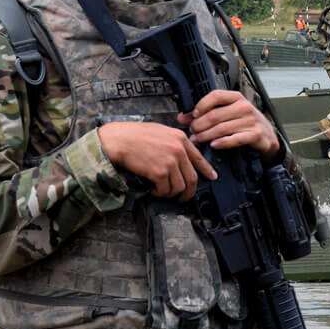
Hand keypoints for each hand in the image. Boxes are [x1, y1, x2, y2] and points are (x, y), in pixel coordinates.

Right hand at [98, 122, 216, 199]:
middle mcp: (178, 150)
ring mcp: (170, 161)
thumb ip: (173, 141)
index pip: (199, 158)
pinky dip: (160, 194)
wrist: (117, 140)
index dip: (207, 170)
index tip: (212, 177)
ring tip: (163, 192)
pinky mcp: (159, 172)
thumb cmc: (133, 135)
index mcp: (180, 138)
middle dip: (189, 191)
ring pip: (179, 187)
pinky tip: (154, 191)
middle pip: (192, 178)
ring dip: (171, 194)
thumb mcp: (160, 131)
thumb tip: (181, 154)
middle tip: (184, 197)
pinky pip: (165, 190)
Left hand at [179, 89, 279, 158]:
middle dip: (199, 125)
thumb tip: (182, 117)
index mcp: (236, 97)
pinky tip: (214, 145)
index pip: (216, 95)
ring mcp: (251, 121)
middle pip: (215, 115)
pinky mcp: (255, 134)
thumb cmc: (244, 122)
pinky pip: (235, 139)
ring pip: (222, 128)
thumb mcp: (228, 113)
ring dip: (206, 136)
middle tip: (192, 131)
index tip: (193, 114)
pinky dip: (222, 143)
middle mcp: (244, 107)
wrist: (267, 135)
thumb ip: (205, 113)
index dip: (201, 105)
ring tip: (198, 140)